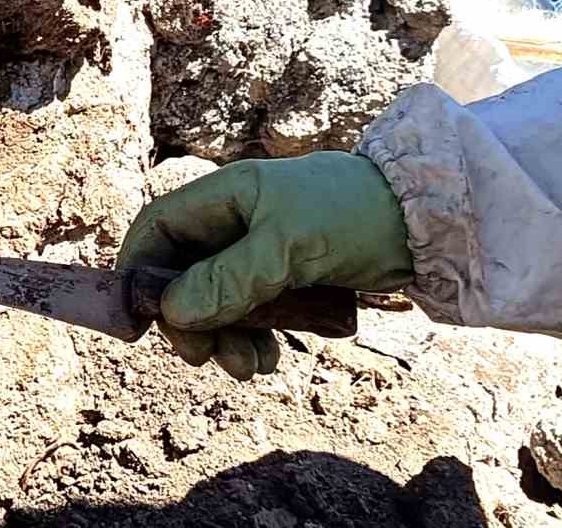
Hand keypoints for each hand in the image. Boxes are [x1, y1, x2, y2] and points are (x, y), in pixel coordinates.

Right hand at [116, 151, 413, 379]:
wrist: (425, 221)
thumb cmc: (352, 215)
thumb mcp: (287, 246)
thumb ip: (229, 278)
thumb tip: (172, 312)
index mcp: (226, 196)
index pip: (158, 228)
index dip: (138, 271)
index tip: (136, 323)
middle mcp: (237, 222)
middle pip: (183, 274)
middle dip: (188, 320)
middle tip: (203, 358)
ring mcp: (262, 251)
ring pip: (217, 302)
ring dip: (224, 338)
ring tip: (249, 366)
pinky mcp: (289, 278)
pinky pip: (252, 314)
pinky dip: (253, 340)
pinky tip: (270, 360)